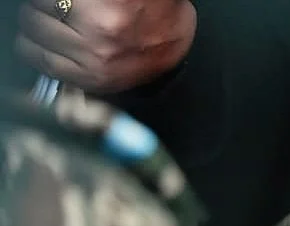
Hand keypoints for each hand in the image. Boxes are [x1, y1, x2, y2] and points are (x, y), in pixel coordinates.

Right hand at [15, 0, 196, 93]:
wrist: (181, 15)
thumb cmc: (157, 37)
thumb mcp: (124, 69)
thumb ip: (87, 70)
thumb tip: (52, 67)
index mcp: (99, 78)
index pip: (37, 58)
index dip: (35, 40)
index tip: (42, 33)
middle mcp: (96, 54)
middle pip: (33, 28)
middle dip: (41, 16)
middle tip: (63, 13)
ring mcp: (97, 26)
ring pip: (40, 6)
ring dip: (50, 1)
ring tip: (75, 4)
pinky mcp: (98, 3)